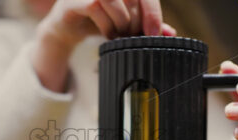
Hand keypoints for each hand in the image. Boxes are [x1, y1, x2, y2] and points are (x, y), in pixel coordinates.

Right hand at [33, 0, 175, 91]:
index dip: (153, 13)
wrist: (67, 29)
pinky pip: (95, 7)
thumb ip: (146, 26)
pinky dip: (106, 25)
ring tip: (119, 35)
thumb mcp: (125, 24)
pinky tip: (107, 34)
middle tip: (132, 37)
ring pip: (115, 0)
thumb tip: (170, 33)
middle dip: (136, 22)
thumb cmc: (98, 21)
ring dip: (121, 23)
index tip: (154, 34)